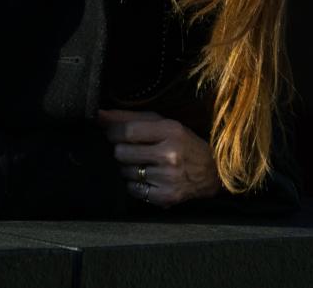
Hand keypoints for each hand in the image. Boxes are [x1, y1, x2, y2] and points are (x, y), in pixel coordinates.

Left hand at [96, 108, 223, 208]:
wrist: (213, 172)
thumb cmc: (183, 143)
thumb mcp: (163, 123)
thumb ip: (130, 117)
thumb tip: (100, 115)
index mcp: (171, 131)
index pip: (127, 131)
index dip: (112, 132)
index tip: (112, 133)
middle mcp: (170, 154)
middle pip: (121, 153)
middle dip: (121, 151)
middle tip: (132, 150)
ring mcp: (168, 178)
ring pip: (125, 172)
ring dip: (129, 168)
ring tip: (145, 164)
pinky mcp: (166, 196)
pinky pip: (133, 190)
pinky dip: (136, 184)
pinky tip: (149, 178)